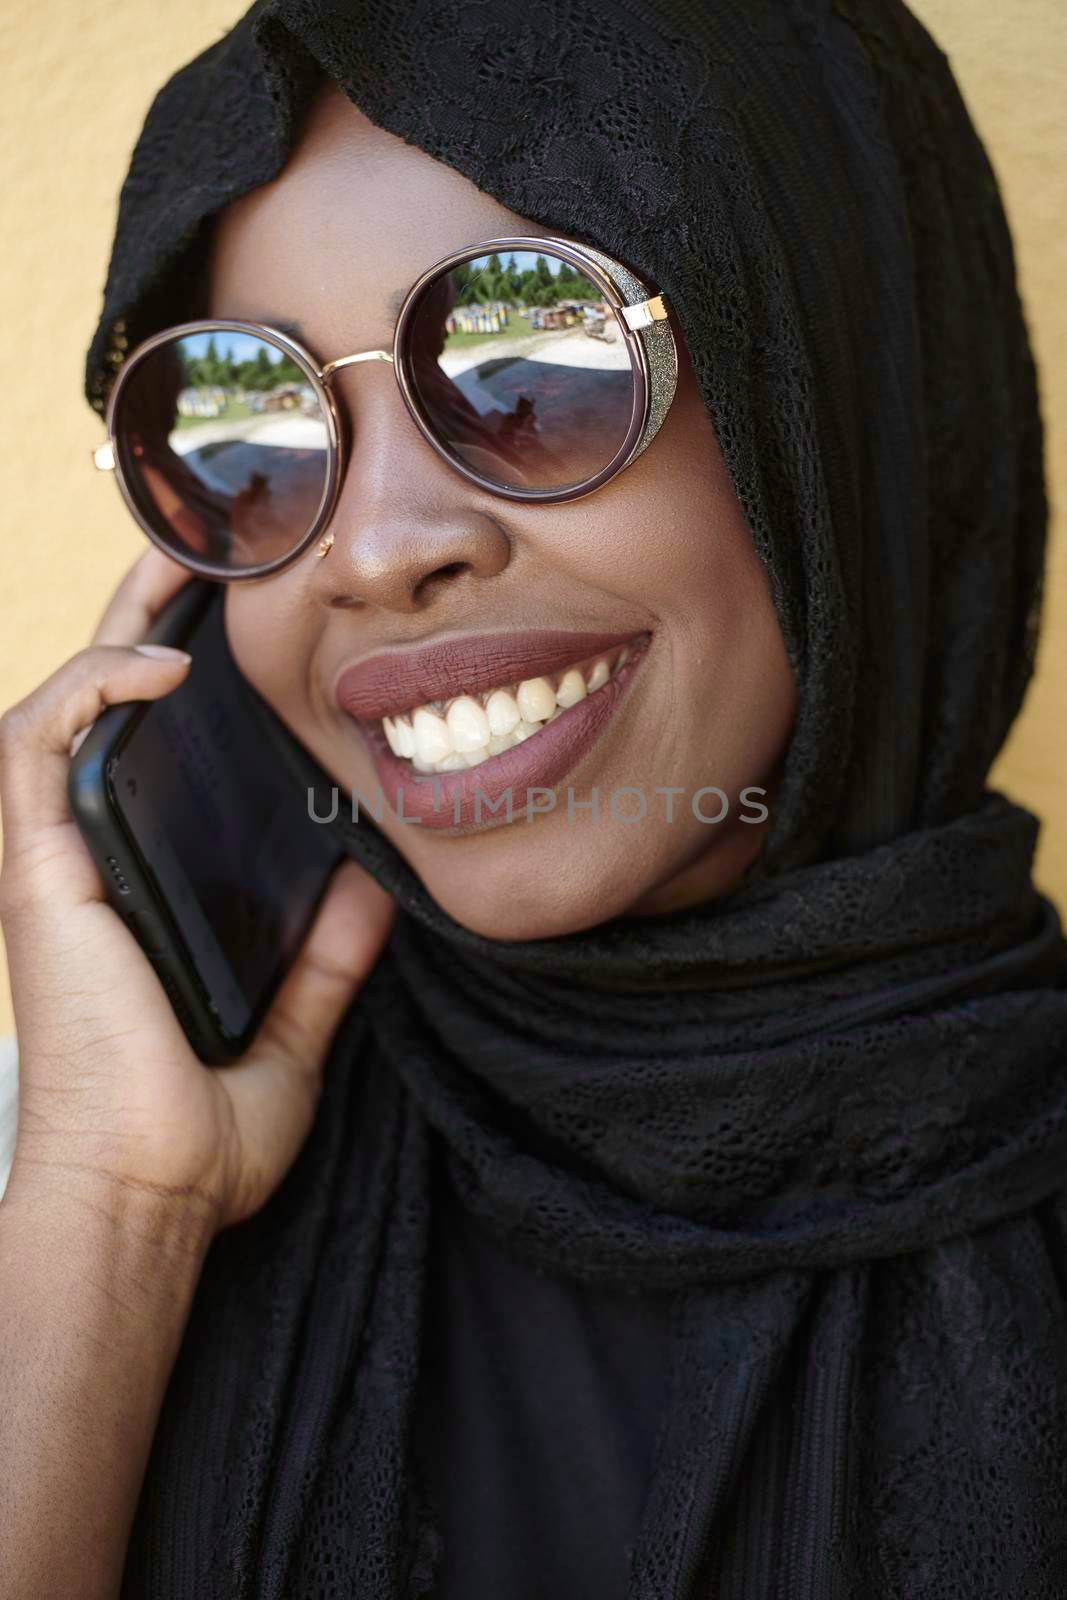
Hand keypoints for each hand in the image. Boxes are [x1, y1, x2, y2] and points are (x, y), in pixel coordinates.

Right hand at [0, 548, 394, 1235]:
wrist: (148, 1195)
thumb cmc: (201, 1132)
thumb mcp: (291, 1026)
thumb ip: (330, 954)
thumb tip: (378, 880)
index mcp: (137, 885)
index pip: (150, 756)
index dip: (181, 679)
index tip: (248, 628)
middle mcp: (86, 861)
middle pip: (105, 708)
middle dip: (149, 618)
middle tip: (213, 556)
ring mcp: (53, 861)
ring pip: (60, 704)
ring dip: (115, 627)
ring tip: (182, 566)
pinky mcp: (34, 869)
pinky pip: (38, 743)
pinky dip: (93, 688)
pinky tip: (165, 664)